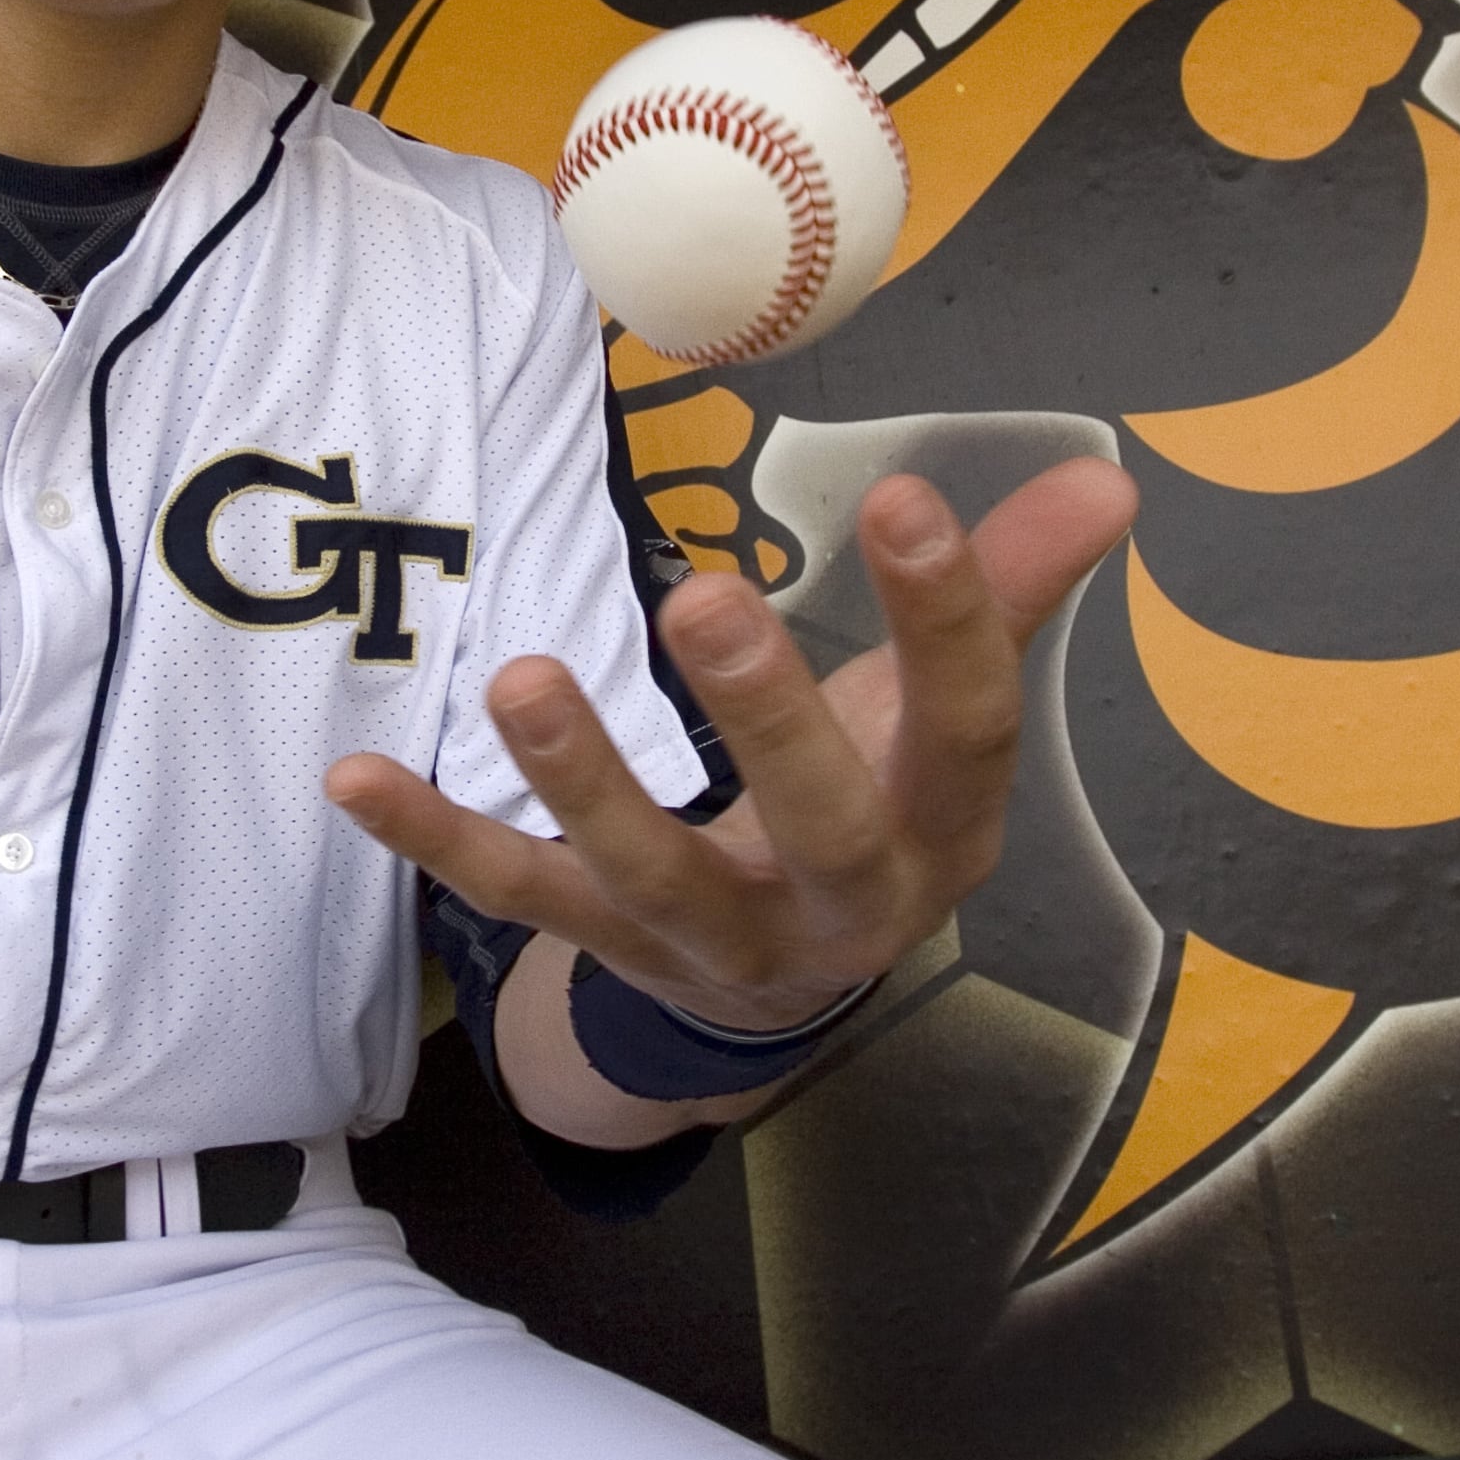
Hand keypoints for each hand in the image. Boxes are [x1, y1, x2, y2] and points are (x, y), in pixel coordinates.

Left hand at [326, 456, 1135, 1033]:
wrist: (790, 986)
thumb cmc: (878, 803)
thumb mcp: (943, 715)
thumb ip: (1012, 592)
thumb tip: (1107, 473)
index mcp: (942, 827)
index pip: (965, 726)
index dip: (945, 619)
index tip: (904, 498)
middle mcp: (842, 905)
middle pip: (818, 824)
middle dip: (765, 721)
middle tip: (704, 600)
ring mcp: (716, 940)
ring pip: (650, 876)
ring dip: (584, 783)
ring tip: (520, 677)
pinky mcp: (609, 949)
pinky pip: (519, 896)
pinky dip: (435, 839)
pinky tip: (353, 779)